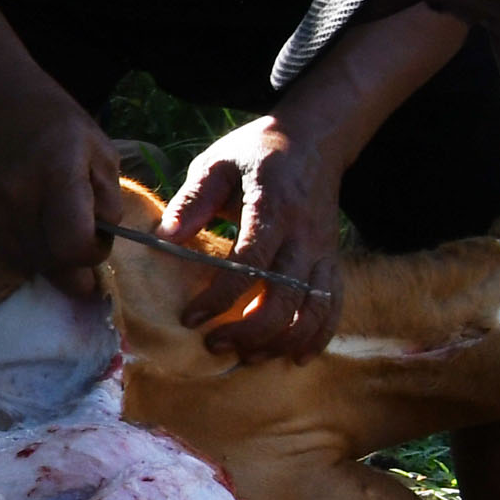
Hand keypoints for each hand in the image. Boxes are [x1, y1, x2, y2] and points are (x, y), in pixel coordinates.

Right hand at [0, 65, 121, 292]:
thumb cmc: (51, 118)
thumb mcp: (98, 148)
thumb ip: (107, 199)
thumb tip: (101, 237)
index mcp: (56, 176)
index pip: (73, 248)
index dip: (93, 255)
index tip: (98, 241)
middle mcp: (15, 198)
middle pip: (49, 265)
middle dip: (73, 266)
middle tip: (79, 247)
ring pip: (22, 264)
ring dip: (45, 261)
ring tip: (53, 235)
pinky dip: (20, 248)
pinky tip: (27, 224)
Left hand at [162, 114, 341, 360]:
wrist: (315, 141)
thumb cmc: (257, 153)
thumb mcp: (218, 162)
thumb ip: (193, 199)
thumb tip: (166, 237)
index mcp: (273, 209)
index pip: (250, 263)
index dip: (220, 297)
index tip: (190, 318)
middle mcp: (305, 236)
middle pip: (286, 297)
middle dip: (250, 330)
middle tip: (213, 344)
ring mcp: (324, 251)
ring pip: (314, 309)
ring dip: (281, 340)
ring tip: (247, 358)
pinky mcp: (333, 260)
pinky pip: (333, 304)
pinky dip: (317, 335)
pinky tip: (294, 356)